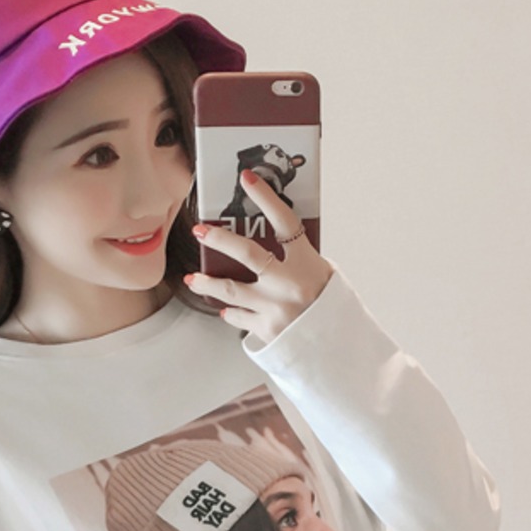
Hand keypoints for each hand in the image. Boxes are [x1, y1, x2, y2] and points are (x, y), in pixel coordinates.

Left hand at [184, 169, 333, 342]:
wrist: (339, 351)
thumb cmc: (331, 310)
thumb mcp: (324, 276)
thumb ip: (298, 260)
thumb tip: (270, 243)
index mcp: (308, 265)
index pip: (285, 222)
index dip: (265, 197)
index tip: (247, 178)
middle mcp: (289, 285)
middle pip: (246, 255)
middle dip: (219, 239)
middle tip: (200, 231)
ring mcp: (275, 309)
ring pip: (230, 291)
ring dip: (207, 284)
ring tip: (192, 280)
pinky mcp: (267, 331)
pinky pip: (240, 317)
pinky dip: (231, 312)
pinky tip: (225, 309)